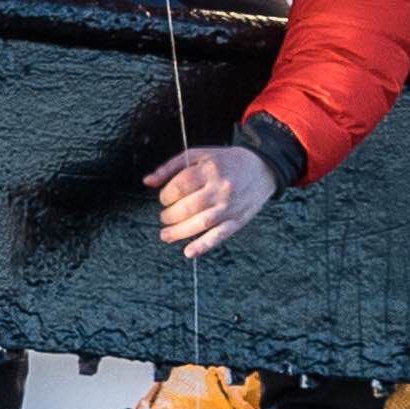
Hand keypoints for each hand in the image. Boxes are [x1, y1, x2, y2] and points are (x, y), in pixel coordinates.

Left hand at [149, 142, 277, 255]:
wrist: (262, 168)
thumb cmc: (226, 162)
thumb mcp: (200, 155)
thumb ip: (172, 167)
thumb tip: (147, 181)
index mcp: (210, 168)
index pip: (181, 185)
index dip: (166, 195)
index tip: (164, 200)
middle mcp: (221, 188)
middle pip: (189, 206)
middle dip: (170, 215)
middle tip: (164, 218)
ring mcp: (230, 206)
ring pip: (201, 222)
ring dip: (179, 232)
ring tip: (165, 235)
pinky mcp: (238, 220)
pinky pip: (219, 235)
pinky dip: (203, 245)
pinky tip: (189, 253)